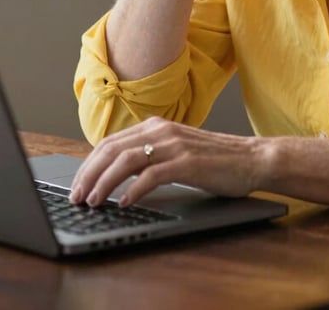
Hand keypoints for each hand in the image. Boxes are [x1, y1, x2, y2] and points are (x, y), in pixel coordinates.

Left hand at [69, 117, 263, 207]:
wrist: (252, 158)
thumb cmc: (215, 160)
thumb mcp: (176, 150)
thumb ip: (150, 154)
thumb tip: (116, 173)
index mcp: (157, 126)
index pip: (110, 142)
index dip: (88, 164)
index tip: (77, 185)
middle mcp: (162, 130)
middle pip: (112, 149)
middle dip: (88, 174)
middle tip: (76, 197)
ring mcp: (175, 145)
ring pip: (126, 160)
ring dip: (104, 182)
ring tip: (93, 201)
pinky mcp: (188, 163)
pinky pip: (152, 175)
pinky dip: (133, 189)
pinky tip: (124, 203)